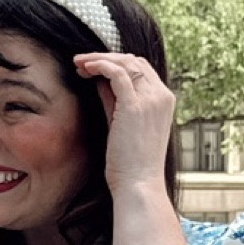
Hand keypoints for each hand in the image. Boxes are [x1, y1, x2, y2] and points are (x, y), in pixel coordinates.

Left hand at [72, 51, 175, 196]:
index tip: (94, 69)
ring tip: (80, 64)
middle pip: (134, 61)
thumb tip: (100, 81)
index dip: (117, 63)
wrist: (138, 187)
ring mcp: (150, 99)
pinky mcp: (134, 106)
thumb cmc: (130, 165)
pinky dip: (100, 65)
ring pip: (125, 62)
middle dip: (107, 57)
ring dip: (100, 59)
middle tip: (82, 63)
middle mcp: (160, 96)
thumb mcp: (122, 126)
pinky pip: (117, 73)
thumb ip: (113, 101)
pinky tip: (86, 68)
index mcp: (163, 101)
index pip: (141, 69)